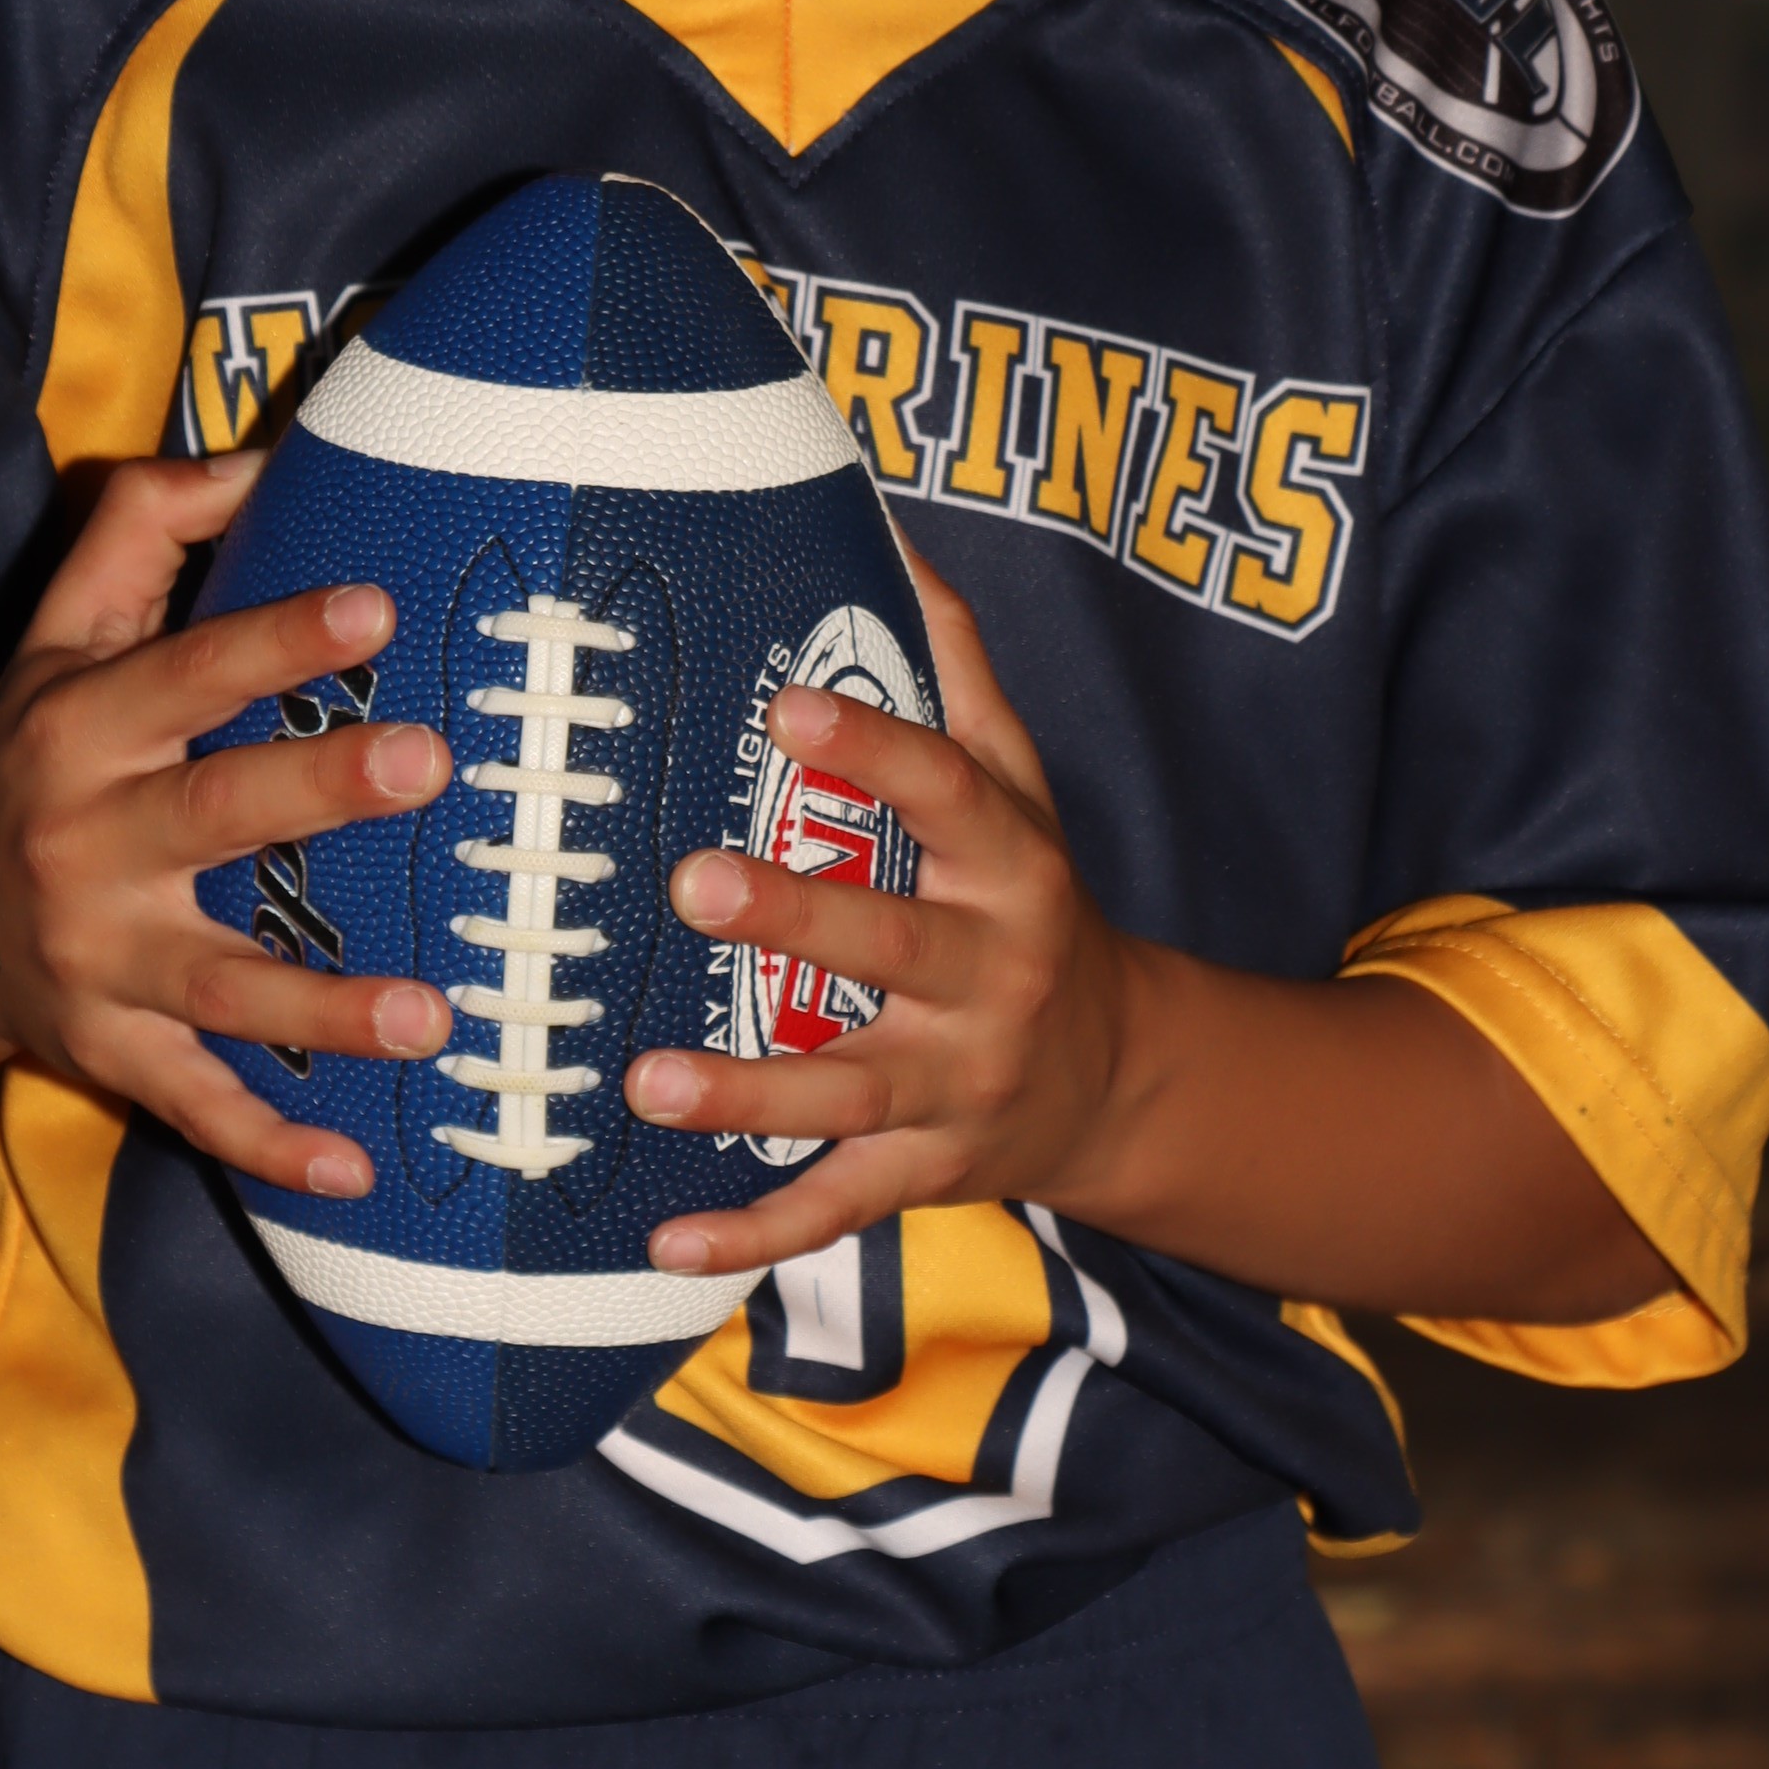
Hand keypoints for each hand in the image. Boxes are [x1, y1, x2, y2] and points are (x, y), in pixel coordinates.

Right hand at [0, 452, 453, 1197]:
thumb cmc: (33, 746)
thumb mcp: (59, 628)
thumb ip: (143, 523)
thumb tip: (267, 452)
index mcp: (85, 726)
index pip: (189, 671)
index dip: (276, 638)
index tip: (376, 608)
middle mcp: (86, 844)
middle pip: (213, 815)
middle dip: (318, 792)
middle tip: (431, 767)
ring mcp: (98, 961)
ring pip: (220, 987)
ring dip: (325, 1006)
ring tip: (436, 1019)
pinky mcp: (111, 1053)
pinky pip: (196, 1108)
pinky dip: (270, 1147)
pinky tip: (360, 1169)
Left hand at [623, 541, 1142, 1277]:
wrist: (1123, 1079)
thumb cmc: (1031, 901)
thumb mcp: (1019, 784)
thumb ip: (956, 668)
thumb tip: (886, 526)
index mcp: (1010, 867)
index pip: (949, 794)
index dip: (875, 748)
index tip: (788, 704)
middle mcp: (989, 978)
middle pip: (892, 948)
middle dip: (795, 919)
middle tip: (691, 882)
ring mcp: (956, 1087)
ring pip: (847, 1094)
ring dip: (746, 1094)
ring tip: (645, 1079)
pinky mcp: (923, 1173)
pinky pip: (832, 1211)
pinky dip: (751, 1237)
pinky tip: (662, 1242)